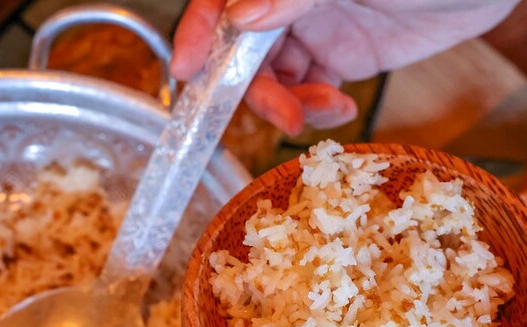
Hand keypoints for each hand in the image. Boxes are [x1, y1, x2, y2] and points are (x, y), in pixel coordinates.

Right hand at [171, 0, 519, 135]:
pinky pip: (311, 89)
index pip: (223, 1)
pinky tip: (340, 109)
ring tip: (322, 112)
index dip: (199, 32)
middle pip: (243, 49)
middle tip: (284, 114)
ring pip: (275, 76)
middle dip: (255, 88)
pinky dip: (317, 108)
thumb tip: (242, 16)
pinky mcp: (342, 55)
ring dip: (288, 103)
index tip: (184, 71)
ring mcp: (314, 27)